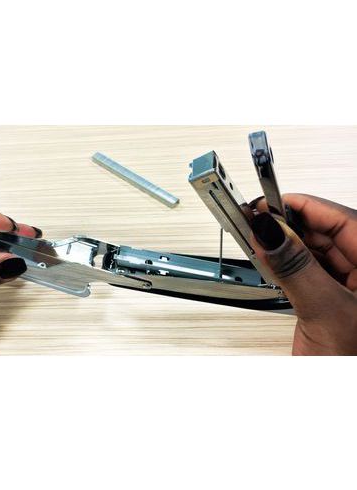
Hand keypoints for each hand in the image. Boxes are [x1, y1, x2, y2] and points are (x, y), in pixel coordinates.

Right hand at [250, 194, 356, 354]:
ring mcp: (352, 284)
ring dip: (286, 247)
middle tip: (258, 224)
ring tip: (262, 242)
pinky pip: (309, 269)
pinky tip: (274, 262)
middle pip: (326, 232)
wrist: (345, 401)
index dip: (303, 207)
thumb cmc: (353, 363)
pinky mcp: (334, 296)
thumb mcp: (326, 311)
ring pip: (315, 250)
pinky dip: (288, 265)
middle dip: (289, 227)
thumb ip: (295, 267)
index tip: (269, 204)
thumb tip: (269, 232)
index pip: (342, 219)